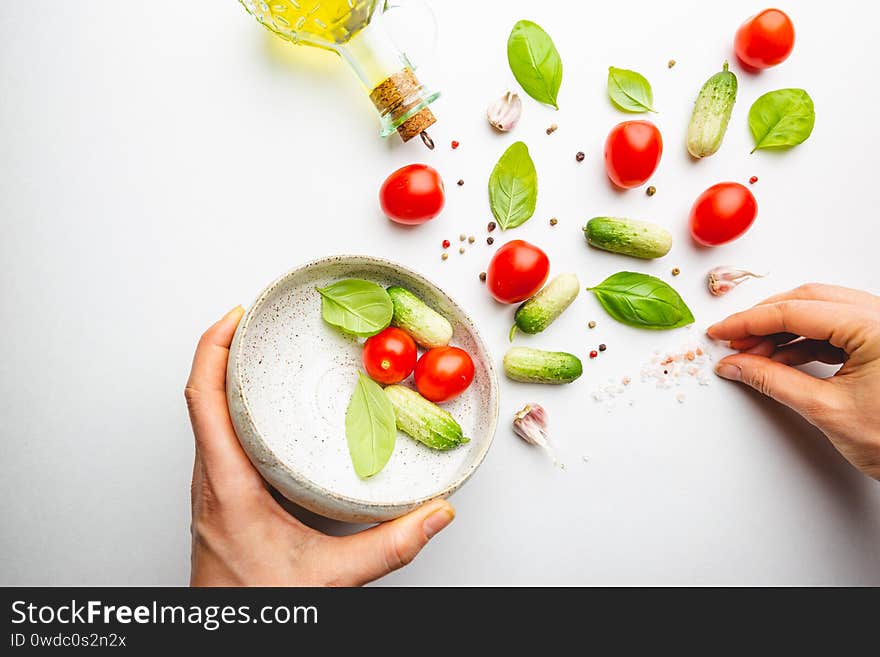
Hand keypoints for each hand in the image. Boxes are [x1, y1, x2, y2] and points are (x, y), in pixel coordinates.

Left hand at [184, 306, 454, 585]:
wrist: (225, 638)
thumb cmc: (258, 607)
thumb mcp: (331, 577)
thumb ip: (389, 546)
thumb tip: (436, 513)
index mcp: (226, 483)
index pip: (203, 397)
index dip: (213, 347)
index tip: (237, 316)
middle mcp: (211, 479)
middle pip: (202, 396)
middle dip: (225, 349)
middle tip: (258, 321)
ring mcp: (213, 488)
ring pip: (208, 416)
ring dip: (228, 377)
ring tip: (263, 353)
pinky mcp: (222, 498)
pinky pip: (219, 437)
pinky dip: (236, 408)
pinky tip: (269, 411)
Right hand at [708, 283, 879, 479]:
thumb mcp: (827, 410)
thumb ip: (774, 382)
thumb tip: (738, 366)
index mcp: (876, 327)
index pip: (796, 311)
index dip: (750, 321)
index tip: (722, 332)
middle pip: (808, 301)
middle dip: (764, 321)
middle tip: (733, 340)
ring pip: (821, 313)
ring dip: (782, 331)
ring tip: (752, 354)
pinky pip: (834, 331)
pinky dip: (803, 342)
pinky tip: (778, 358)